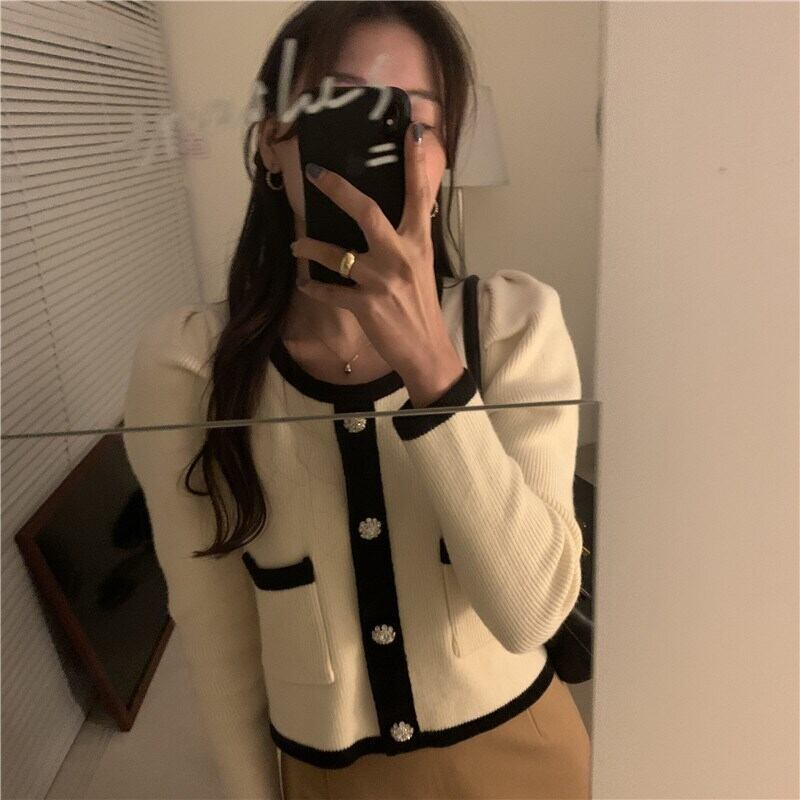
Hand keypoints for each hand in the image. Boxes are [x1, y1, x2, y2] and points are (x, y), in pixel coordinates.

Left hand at [291, 121, 461, 391]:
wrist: (427, 351)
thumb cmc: (422, 308)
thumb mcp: (422, 267)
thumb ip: (406, 241)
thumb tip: (388, 220)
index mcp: (418, 244)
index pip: (419, 196)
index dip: (416, 163)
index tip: (412, 131)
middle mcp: (401, 257)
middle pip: (367, 212)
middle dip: (338, 189)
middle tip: (314, 173)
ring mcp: (381, 282)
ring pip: (337, 255)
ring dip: (311, 248)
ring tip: (298, 245)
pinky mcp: (365, 306)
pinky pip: (329, 291)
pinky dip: (314, 288)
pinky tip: (305, 285)